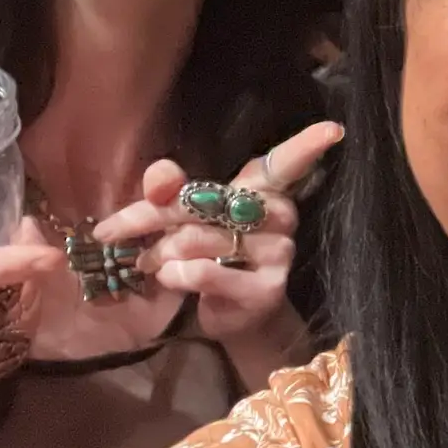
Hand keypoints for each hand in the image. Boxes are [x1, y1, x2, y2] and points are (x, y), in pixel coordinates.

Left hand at [92, 122, 341, 348]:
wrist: (234, 318)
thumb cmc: (209, 257)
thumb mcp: (184, 220)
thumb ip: (170, 190)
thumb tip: (160, 174)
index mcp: (264, 190)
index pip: (287, 163)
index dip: (308, 145)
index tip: (333, 129)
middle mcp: (280, 216)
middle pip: (208, 200)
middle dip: (153, 215)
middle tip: (114, 231)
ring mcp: (279, 253)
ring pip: (201, 239)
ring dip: (161, 252)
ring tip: (149, 262)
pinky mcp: (266, 288)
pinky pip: (207, 272)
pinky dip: (177, 275)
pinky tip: (170, 278)